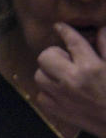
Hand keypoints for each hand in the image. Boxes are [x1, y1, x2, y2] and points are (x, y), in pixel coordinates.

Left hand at [34, 23, 105, 137]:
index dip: (65, 30)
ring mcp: (61, 96)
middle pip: (46, 57)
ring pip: (38, 75)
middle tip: (66, 58)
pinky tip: (61, 90)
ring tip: (62, 74)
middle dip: (54, 54)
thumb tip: (100, 28)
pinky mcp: (56, 110)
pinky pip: (40, 95)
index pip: (72, 41)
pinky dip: (48, 91)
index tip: (59, 26)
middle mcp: (72, 80)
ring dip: (48, 72)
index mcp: (91, 66)